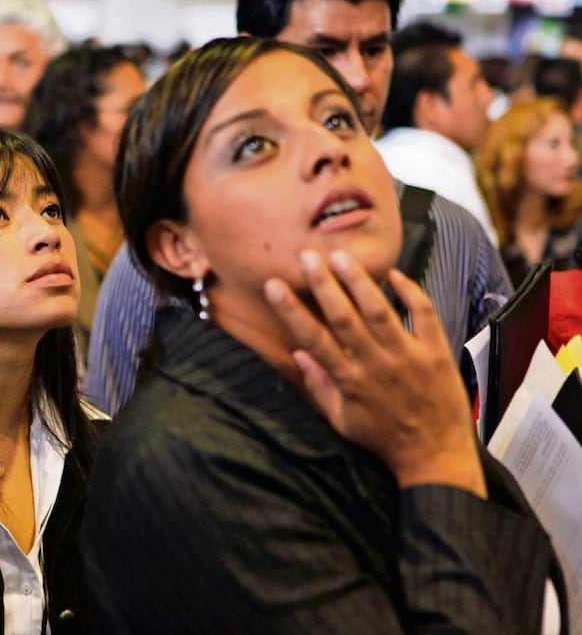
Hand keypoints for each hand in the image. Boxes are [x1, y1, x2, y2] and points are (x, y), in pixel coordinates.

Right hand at [264, 249, 485, 497]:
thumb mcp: (342, 420)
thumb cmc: (383, 438)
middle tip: (307, 256)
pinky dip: (410, 292)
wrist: (433, 455)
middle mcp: (374, 365)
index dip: (291, 310)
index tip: (274, 285)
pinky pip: (422, 315)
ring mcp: (406, 357)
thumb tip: (299, 355)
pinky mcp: (435, 353)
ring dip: (359, 281)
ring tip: (340, 256)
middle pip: (343, 317)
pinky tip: (394, 274)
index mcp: (348, 381)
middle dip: (323, 285)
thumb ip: (320, 386)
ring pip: (379, 311)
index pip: (313, 339)